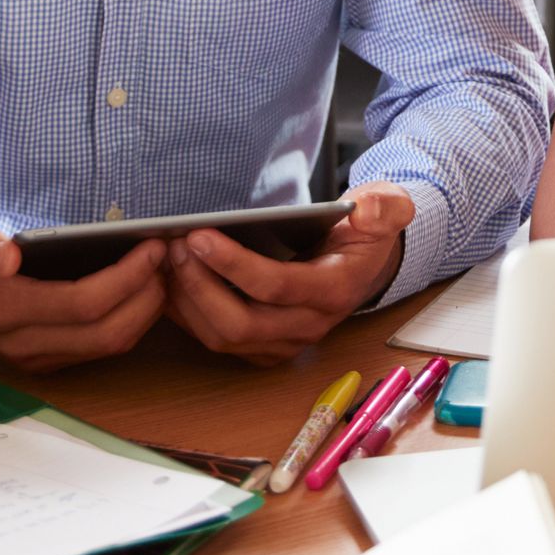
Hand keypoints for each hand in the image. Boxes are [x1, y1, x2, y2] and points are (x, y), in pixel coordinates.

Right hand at [0, 195, 167, 375]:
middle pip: (105, 333)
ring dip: (143, 311)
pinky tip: (140, 286)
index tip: (153, 246)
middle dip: (147, 296)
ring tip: (163, 268)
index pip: (82, 305)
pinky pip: (96, 347)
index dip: (126, 278)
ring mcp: (29, 355)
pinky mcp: (40, 356)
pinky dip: (126, 320)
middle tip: (169, 255)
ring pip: (106, 346)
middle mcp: (17, 343)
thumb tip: (5, 256)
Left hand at [164, 184, 412, 365]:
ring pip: (222, 337)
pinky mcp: (263, 348)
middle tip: (176, 246)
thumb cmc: (364, 235)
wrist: (364, 266)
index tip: (200, 236)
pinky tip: (171, 280)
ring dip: (189, 300)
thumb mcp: (385, 210)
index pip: (276, 287)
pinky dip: (188, 314)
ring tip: (169, 257)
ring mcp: (283, 343)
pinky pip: (216, 339)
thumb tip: (366, 210)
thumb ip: (385, 207)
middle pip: (240, 323)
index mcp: (334, 291)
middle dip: (200, 285)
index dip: (234, 264)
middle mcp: (308, 327)